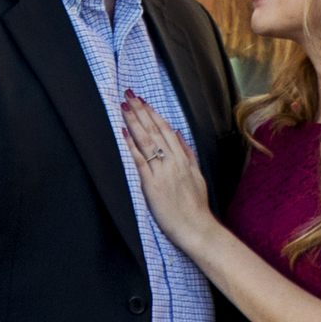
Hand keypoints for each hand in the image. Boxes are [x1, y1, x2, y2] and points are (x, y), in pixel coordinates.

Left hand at [121, 91, 214, 247]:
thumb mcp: (197, 175)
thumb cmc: (195, 206)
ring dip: (134, 122)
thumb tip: (179, 133)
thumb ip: (188, 153)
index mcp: (184, 159)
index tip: (143, 100)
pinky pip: (140, 161)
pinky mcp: (152, 185)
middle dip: (141, 110)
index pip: (166, 129)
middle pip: (155, 130)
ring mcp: (163, 172)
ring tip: (124, 106)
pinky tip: (123, 132)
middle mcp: (174, 161)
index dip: (153, 113)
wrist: (196, 227)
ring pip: (147, 141)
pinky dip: (131, 145)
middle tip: (129, 94)